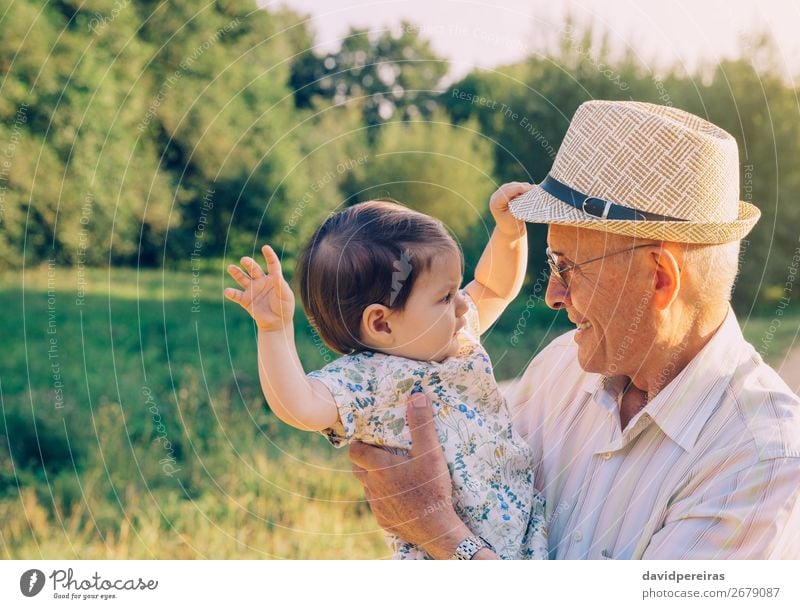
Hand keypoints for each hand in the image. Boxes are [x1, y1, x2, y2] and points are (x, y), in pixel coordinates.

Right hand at [224, 245, 294, 331]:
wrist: (277, 323)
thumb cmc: (284, 308)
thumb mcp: (286, 296)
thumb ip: (281, 286)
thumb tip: (277, 276)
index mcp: (274, 278)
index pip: (272, 264)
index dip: (269, 256)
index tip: (265, 248)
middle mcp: (261, 281)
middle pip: (254, 269)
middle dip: (249, 264)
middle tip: (244, 260)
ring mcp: (253, 290)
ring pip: (243, 278)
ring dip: (236, 273)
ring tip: (231, 268)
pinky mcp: (246, 300)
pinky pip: (237, 295)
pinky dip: (231, 293)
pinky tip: (228, 291)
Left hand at [349, 392, 472, 558]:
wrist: (436, 529)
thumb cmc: (431, 488)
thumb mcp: (430, 452)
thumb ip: (422, 424)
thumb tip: (417, 396)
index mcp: (378, 467)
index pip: (355, 451)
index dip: (359, 443)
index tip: (367, 438)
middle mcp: (372, 486)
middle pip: (357, 469)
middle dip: (365, 460)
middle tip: (380, 453)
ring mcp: (377, 505)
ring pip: (368, 487)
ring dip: (375, 479)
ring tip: (393, 473)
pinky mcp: (384, 521)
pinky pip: (378, 506)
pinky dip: (385, 499)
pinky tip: (400, 496)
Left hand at [489, 181, 532, 236]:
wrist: (509, 229)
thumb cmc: (511, 226)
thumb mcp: (514, 217)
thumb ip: (518, 206)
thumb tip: (527, 195)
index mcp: (495, 203)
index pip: (507, 192)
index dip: (520, 188)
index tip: (531, 189)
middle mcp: (496, 196)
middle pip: (510, 186)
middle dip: (523, 186)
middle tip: (535, 188)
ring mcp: (501, 194)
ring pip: (513, 185)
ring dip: (524, 186)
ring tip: (534, 190)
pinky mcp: (506, 193)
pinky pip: (516, 187)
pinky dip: (523, 188)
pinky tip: (531, 190)